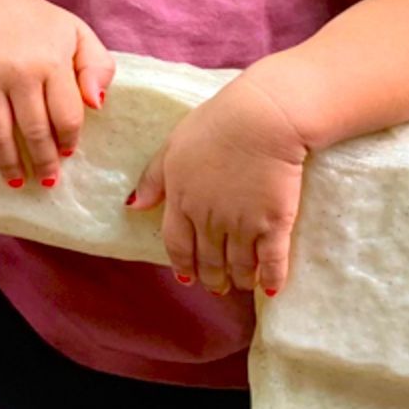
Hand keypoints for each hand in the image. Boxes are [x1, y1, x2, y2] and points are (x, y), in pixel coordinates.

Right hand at [0, 0, 114, 187]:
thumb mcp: (77, 33)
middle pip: (34, 132)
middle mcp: (18, 71)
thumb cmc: (36, 21)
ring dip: (9, 165)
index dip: (69, 141)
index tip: (68, 153)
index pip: (66, 116)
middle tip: (47, 180)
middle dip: (43, 163)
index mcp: (51, 60)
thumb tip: (97, 105)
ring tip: (18, 181)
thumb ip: (98, 66)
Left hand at [125, 72, 309, 295]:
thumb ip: (153, 178)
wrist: (261, 119)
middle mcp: (209, 220)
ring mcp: (242, 225)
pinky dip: (271, 279)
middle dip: (212, 279)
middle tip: (218, 287)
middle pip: (209, 262)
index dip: (183, 264)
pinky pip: (272, 262)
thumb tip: (134, 205)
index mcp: (182, 201)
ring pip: (239, 266)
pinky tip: (270, 289)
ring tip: (243, 284)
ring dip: (240, 280)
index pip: (178, 245)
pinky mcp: (274, 223)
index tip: (188, 277)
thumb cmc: (216, 124)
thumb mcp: (172, 146)